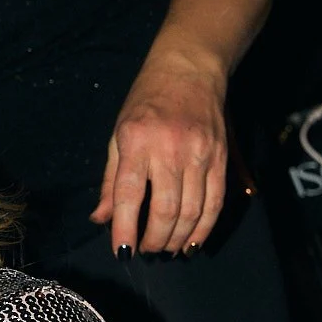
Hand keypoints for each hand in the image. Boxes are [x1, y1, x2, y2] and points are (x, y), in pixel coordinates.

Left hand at [91, 48, 227, 254]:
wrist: (188, 69)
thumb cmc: (146, 101)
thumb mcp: (118, 135)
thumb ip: (110, 181)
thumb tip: (101, 218)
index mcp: (136, 140)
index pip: (131, 195)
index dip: (126, 229)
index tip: (122, 252)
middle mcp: (169, 148)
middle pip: (167, 209)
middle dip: (154, 240)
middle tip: (146, 251)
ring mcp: (200, 153)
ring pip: (192, 211)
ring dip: (177, 239)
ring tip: (165, 249)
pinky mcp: (220, 157)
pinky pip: (215, 202)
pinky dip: (204, 228)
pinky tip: (191, 242)